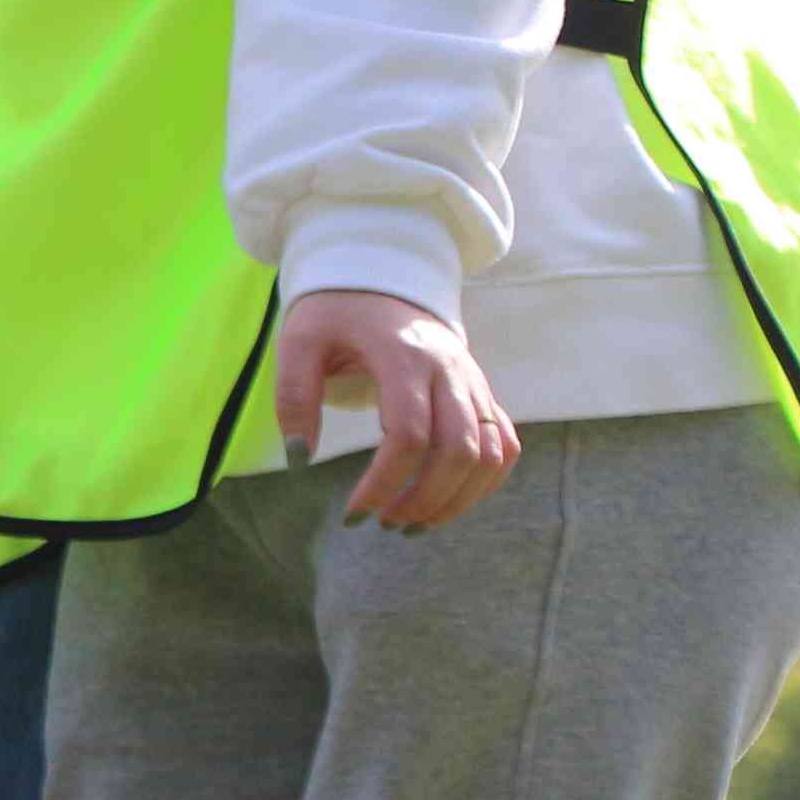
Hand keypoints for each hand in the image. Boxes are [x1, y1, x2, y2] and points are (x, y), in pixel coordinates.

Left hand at [273, 287, 518, 532]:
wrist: (382, 276)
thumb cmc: (336, 313)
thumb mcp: (299, 342)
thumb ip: (294, 397)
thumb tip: (300, 459)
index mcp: (404, 356)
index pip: (408, 435)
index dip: (384, 484)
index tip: (354, 515)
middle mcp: (450, 371)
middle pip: (458, 450)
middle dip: (424, 500)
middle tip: (385, 523)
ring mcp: (473, 381)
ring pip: (490, 453)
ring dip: (458, 499)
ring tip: (413, 523)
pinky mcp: (482, 392)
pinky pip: (504, 444)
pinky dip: (485, 480)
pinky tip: (448, 502)